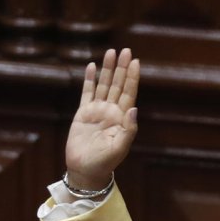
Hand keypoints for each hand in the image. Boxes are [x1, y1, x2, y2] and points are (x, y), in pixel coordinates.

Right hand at [65, 48, 139, 190]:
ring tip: (111, 52)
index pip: (129, 93)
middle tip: (126, 50)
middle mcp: (111, 111)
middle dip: (121, 68)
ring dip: (107, 69)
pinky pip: (87, 92)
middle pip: (117, 85)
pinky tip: (92, 67)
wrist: (86, 170)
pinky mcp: (83, 113)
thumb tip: (134, 109)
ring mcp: (97, 111)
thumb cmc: (105, 162)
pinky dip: (90, 80)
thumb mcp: (120, 148)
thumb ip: (129, 129)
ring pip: (103, 85)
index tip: (135, 61)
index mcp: (122, 118)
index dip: (132, 77)